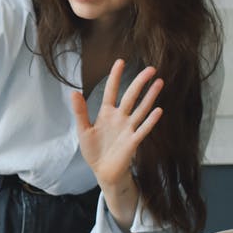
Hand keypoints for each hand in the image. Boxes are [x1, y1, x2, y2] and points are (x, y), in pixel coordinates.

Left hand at [70, 59, 163, 187]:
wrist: (102, 171)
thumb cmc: (94, 150)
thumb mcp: (83, 130)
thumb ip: (80, 112)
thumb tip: (74, 92)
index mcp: (106, 113)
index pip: (111, 90)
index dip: (115, 76)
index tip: (120, 61)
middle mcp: (120, 117)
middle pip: (131, 96)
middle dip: (139, 82)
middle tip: (150, 68)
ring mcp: (128, 128)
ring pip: (141, 109)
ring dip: (150, 96)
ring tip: (159, 82)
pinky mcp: (133, 141)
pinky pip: (143, 129)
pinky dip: (150, 120)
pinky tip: (158, 110)